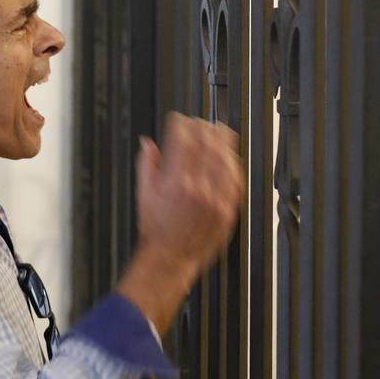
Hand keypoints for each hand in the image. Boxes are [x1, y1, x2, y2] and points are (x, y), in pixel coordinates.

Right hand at [118, 113, 244, 335]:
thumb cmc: (156, 231)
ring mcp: (216, 200)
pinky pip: (235, 182)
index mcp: (175, 183)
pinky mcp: (228, 210)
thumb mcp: (143, 195)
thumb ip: (147, 165)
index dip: (182, 126)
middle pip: (207, 148)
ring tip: (221, 132)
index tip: (180, 120)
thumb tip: (148, 144)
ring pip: (225, 162)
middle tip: (202, 122)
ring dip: (223, 144)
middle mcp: (198, 189)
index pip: (182, 143)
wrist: (171, 258)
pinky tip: (231, 160)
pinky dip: (233, 167)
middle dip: (204, 130)